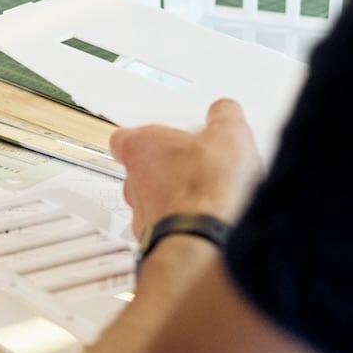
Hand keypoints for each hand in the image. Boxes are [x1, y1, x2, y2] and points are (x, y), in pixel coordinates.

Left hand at [109, 99, 261, 237]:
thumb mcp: (228, 135)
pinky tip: (209, 224)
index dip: (145, 137)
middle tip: (195, 167)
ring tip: (208, 197)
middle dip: (167, 169)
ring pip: (152, 202)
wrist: (204, 239)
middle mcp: (132, 183)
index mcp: (140, 148)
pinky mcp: (155, 241)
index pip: (124, 138)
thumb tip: (224, 111)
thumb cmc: (207, 187)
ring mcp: (141, 215)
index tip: (163, 137)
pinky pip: (165, 230)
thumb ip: (223, 116)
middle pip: (140, 171)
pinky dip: (183, 226)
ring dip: (175, 200)